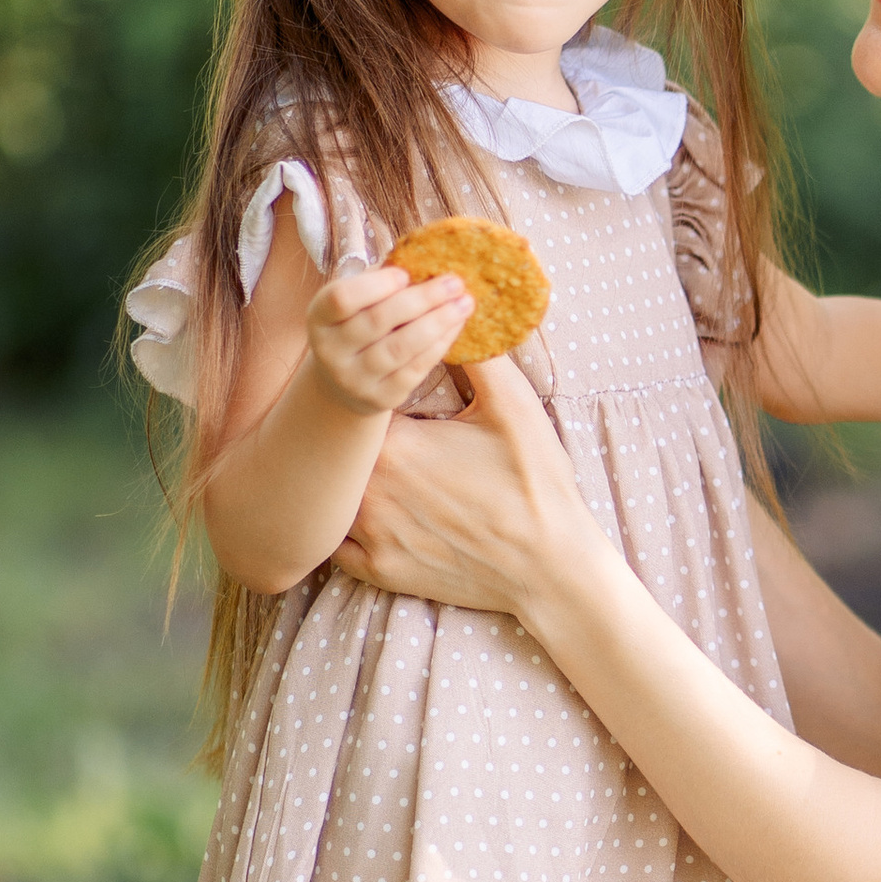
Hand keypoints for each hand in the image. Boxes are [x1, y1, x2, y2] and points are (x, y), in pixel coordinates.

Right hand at [302, 263, 469, 416]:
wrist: (343, 384)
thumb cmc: (357, 326)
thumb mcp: (356, 303)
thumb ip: (380, 282)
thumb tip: (426, 258)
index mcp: (319, 317)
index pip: (341, 298)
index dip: (376, 285)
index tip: (406, 273)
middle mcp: (330, 351)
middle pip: (378, 320)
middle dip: (422, 298)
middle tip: (455, 281)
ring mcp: (354, 379)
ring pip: (401, 347)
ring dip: (438, 322)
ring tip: (465, 302)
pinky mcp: (380, 398)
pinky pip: (415, 369)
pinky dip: (440, 345)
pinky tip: (456, 326)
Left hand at [332, 355, 599, 613]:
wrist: (550, 566)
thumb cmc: (536, 484)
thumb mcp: (514, 408)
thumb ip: (478, 355)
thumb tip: (457, 311)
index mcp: (398, 445)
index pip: (355, 406)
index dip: (366, 394)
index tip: (381, 392)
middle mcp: (372, 490)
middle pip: (337, 452)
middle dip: (349, 438)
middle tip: (377, 432)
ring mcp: (371, 536)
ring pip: (330, 497)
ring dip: (339, 482)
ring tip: (354, 469)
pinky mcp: (379, 571)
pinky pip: (336, 547)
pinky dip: (342, 529)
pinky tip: (360, 513)